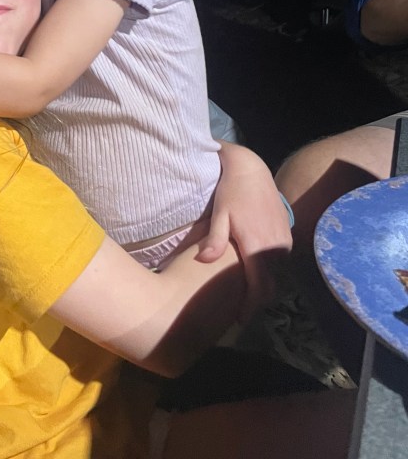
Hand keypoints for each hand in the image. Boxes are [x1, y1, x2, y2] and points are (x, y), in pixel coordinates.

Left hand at [197, 141, 292, 318]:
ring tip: (244, 294)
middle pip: (270, 286)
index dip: (250, 307)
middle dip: (256, 301)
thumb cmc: (231, 192)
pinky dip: (268, 271)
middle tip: (239, 311)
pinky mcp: (287, 235)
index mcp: (259, 247)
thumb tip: (205, 262)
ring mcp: (285, 242)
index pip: (258, 288)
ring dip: (262, 285)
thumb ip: (214, 240)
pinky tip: (253, 271)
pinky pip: (279, 262)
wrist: (251, 170)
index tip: (238, 320)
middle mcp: (277, 248)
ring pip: (275, 275)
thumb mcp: (220, 214)